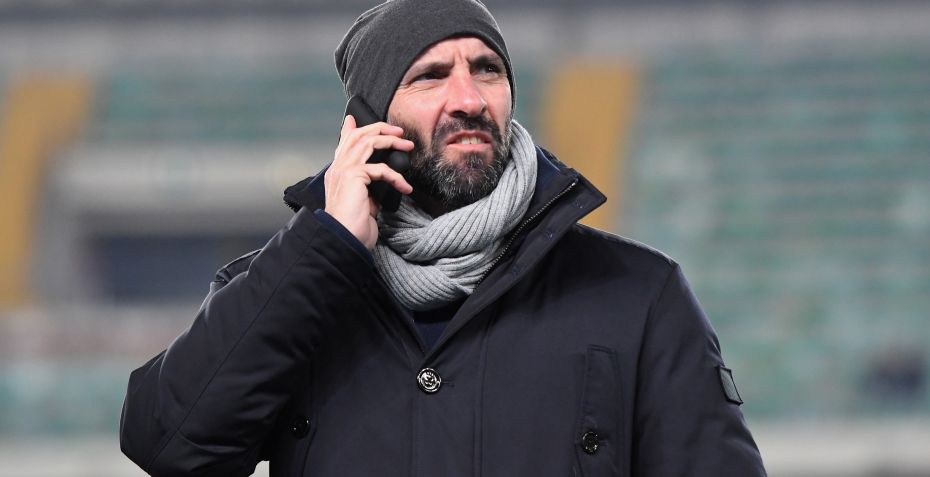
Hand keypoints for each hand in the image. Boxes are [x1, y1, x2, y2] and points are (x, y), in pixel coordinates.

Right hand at [324, 115, 414, 248]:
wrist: (344, 238)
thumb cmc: (353, 227)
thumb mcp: (363, 204)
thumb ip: (368, 190)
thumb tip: (382, 185)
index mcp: (338, 173)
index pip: (343, 145)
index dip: (350, 130)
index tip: (353, 120)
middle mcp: (338, 168)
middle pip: (358, 136)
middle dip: (379, 129)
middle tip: (398, 132)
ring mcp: (344, 170)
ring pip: (368, 142)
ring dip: (391, 141)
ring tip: (407, 145)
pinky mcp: (354, 176)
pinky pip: (381, 168)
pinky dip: (396, 176)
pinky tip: (405, 187)